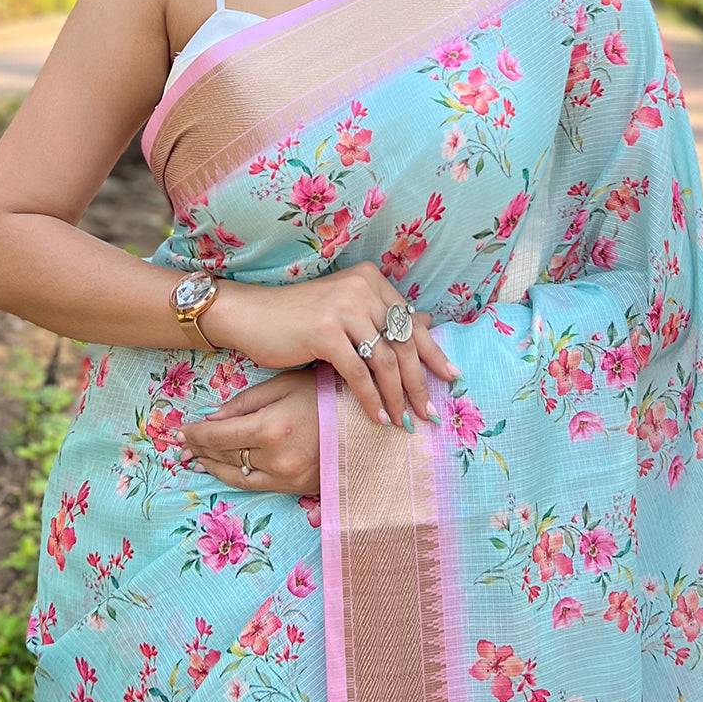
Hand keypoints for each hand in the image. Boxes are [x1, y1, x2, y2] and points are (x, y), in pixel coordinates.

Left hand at [181, 366, 319, 495]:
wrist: (371, 417)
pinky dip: (236, 477)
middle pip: (225, 456)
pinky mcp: (299, 489)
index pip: (219, 435)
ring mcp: (289, 478)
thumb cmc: (328, 392)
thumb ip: (247, 402)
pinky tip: (225, 470)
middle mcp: (276, 459)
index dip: (196, 434)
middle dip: (200, 449)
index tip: (180, 431)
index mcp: (271, 428)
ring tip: (196, 459)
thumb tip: (212, 417)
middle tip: (182, 444)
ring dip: (213, 467)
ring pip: (238, 476)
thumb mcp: (286, 385)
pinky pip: (258, 485)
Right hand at [203, 263, 458, 430]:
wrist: (252, 315)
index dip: (433, 353)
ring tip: (404, 421)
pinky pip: (358, 374)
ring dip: (397, 397)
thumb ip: (381, 316)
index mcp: (371, 280)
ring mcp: (344, 309)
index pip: (411, 322)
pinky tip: (377, 417)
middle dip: (419, 382)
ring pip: (385, 362)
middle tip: (429, 411)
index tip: (451, 378)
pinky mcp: (325, 333)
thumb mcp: (346, 309)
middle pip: (403, 343)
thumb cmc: (299, 317)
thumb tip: (427, 324)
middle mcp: (362, 289)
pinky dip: (371, 399)